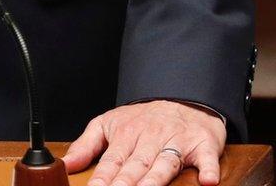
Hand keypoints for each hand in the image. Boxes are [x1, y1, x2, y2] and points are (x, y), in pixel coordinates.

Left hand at [62, 100, 225, 185]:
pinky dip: (208, 169)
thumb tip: (66, 165)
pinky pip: (207, 159)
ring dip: (156, 179)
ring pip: (165, 163)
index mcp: (127, 135)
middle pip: (136, 166)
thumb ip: (87, 145)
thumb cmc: (144, 118)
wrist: (185, 98)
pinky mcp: (203, 145)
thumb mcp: (110, 123)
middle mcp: (151, 139)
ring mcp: (177, 141)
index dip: (102, 178)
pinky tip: (207, 181)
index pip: (111, 161)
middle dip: (124, 183)